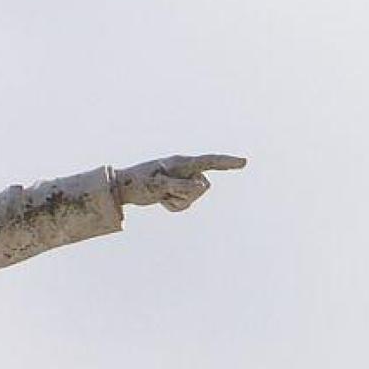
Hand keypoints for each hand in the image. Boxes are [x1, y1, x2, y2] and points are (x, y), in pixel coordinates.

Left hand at [112, 153, 245, 212]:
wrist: (124, 188)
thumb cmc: (139, 182)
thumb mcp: (159, 185)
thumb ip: (182, 186)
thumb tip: (203, 187)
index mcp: (182, 162)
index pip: (210, 161)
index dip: (227, 163)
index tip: (243, 162)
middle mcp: (185, 170)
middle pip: (203, 188)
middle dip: (188, 194)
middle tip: (164, 191)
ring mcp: (182, 182)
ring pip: (195, 198)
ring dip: (179, 201)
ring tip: (161, 194)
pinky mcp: (177, 192)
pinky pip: (185, 206)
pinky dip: (174, 207)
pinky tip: (161, 200)